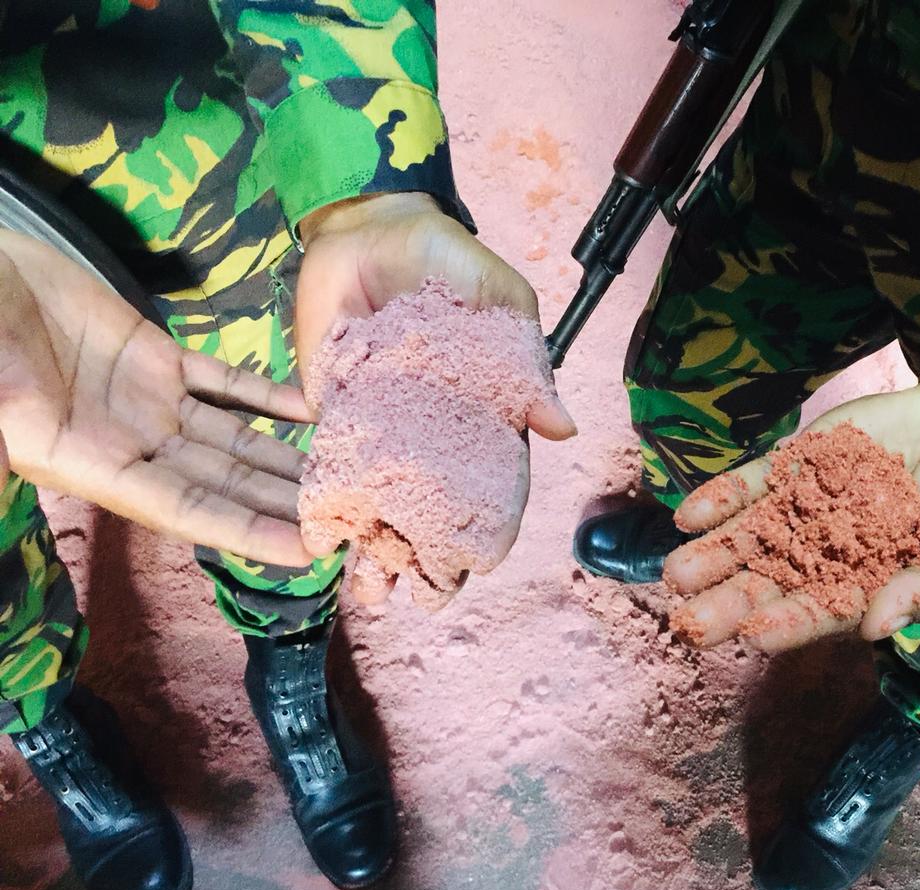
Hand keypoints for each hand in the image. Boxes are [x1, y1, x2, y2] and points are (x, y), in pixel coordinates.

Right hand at [0, 231, 320, 566]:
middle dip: (284, 504)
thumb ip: (2, 448)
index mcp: (90, 468)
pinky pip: (223, 382)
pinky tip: (314, 409)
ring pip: (233, 440)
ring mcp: (147, 401)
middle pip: (224, 484)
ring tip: (347, 472)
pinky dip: (268, 395)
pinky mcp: (155, 355)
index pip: (185, 511)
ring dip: (286, 458)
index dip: (246, 532)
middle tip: (353, 516)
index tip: (307, 550)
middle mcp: (129, 445)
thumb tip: (0, 491)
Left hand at [295, 192, 575, 603]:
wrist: (371, 226)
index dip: (487, 524)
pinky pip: (330, 464)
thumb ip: (525, 362)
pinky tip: (324, 544)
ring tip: (368, 593)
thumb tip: (561, 429)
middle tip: (418, 597)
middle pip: (431, 503)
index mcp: (478, 411)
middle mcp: (430, 429)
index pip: (488, 479)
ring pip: (380, 497)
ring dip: (374, 545)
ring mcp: (380, 424)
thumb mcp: (499, 302)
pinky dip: (328, 504)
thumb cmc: (448, 260)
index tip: (481, 564)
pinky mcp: (332, 411)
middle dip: (425, 551)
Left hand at [663, 379, 919, 650]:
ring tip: (676, 577)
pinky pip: (752, 485)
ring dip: (712, 558)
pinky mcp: (796, 467)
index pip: (820, 613)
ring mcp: (804, 511)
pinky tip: (688, 517)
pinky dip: (721, 500)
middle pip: (770, 585)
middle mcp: (824, 557)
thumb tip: (879, 629)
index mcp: (863, 590)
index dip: (789, 624)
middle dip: (729, 604)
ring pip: (749, 539)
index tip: (756, 635)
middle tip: (689, 626)